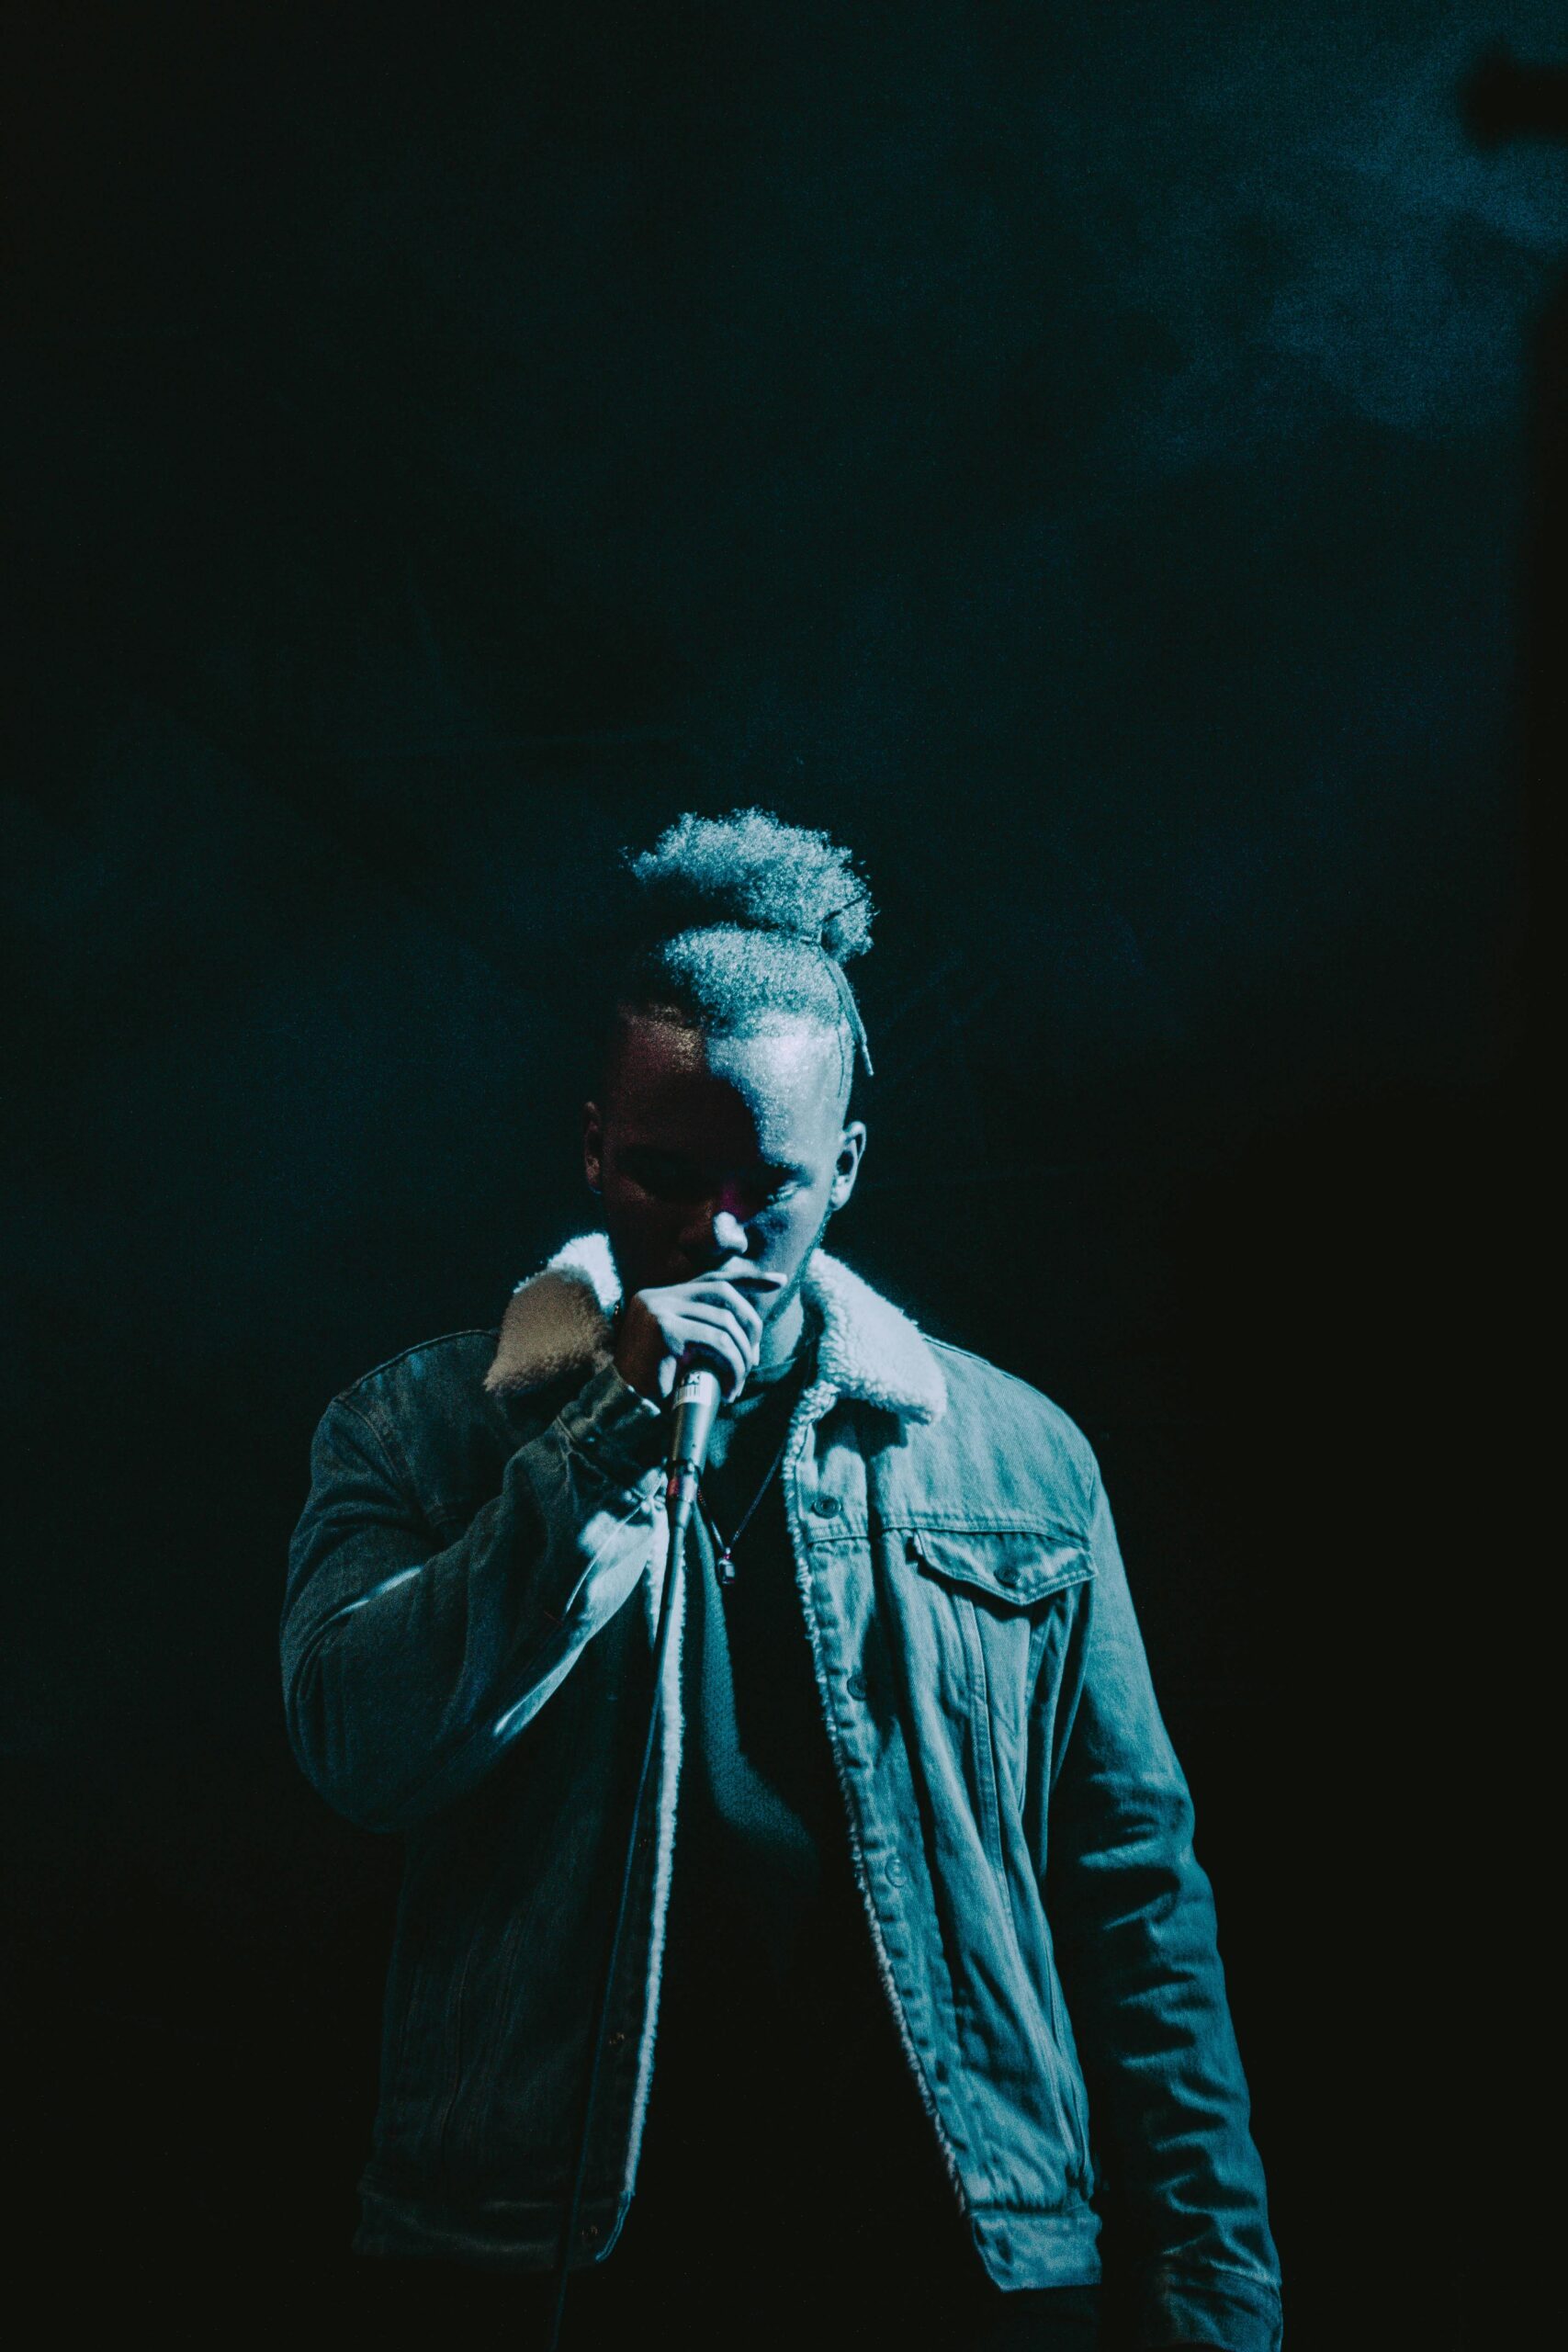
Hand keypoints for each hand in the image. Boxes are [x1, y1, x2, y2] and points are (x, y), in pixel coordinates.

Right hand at [613, 1264, 786, 1403]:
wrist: (621, 1405)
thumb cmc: (654, 1383)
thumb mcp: (681, 1350)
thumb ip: (702, 1331)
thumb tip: (748, 1331)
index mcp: (662, 1296)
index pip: (713, 1277)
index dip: (750, 1278)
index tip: (779, 1281)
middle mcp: (658, 1295)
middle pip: (724, 1293)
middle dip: (749, 1324)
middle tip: (752, 1360)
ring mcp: (660, 1308)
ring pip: (724, 1321)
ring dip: (740, 1356)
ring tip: (738, 1382)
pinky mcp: (664, 1328)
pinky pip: (715, 1341)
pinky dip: (732, 1364)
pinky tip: (730, 1387)